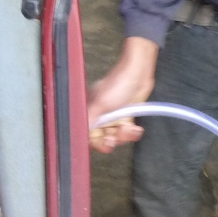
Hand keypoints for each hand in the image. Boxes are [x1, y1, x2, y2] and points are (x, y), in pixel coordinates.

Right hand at [88, 37, 158, 152]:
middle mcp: (99, 117)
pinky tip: (136, 128)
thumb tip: (79, 135)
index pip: (89, 136)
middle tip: (119, 133)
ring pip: (116, 137)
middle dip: (114, 139)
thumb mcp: (99, 104)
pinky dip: (132, 132)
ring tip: (130, 128)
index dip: (97, 143)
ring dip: (125, 136)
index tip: (107, 144)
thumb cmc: (117, 84)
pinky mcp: (125, 117)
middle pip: (103, 139)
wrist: (138, 73)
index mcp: (89, 113)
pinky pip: (127, 132)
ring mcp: (113, 117)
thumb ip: (88, 122)